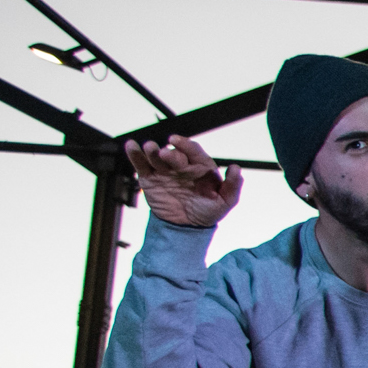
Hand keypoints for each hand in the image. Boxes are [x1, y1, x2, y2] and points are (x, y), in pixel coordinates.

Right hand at [123, 134, 243, 228]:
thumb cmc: (208, 211)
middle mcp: (182, 165)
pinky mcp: (150, 178)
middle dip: (169, 153)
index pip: (194, 151)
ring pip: (156, 157)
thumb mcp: (225, 201)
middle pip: (174, 154)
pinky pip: (142, 165)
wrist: (186, 227)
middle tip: (163, 154)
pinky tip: (131, 146)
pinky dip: (135, 155)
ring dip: (151, 150)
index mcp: (201, 167)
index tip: (176, 141)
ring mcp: (165, 170)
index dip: (186, 145)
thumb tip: (236, 169)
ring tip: (148, 148)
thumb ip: (233, 186)